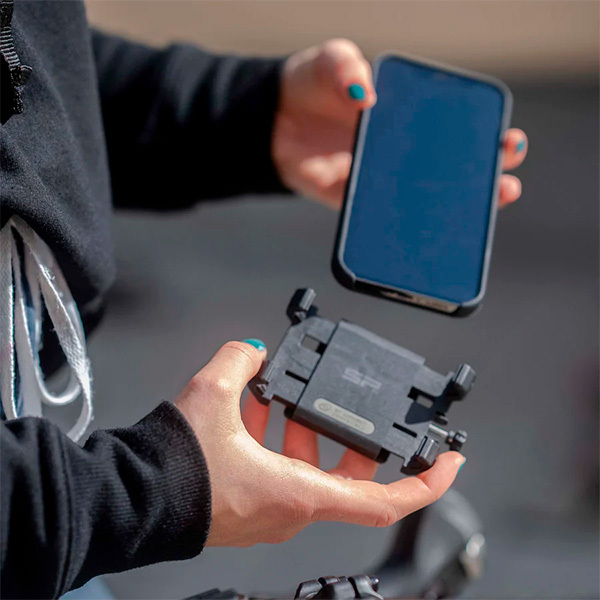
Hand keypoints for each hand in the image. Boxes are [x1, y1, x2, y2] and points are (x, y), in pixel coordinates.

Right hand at [175, 340, 464, 546]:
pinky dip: (274, 441)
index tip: (447, 462)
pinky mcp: (248, 506)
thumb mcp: (213, 394)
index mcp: (299, 493)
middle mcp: (290, 509)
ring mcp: (269, 511)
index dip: (426, 483)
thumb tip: (249, 350)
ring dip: (300, 432)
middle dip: (346, 437)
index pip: (385, 502)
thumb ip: (238, 360)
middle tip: (346, 408)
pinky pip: (277, 472)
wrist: (133, 500)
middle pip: (344, 477)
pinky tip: (253, 410)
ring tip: (281, 396)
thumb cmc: (177, 469)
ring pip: (305, 469)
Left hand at [273, 38, 527, 208]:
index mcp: (406, 117)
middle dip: (483, 177)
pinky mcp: (350, 200)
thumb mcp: (330, 62)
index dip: (484, 135)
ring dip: (450, 207)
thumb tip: (365, 96)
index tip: (506, 140)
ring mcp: (378, 179)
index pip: (455, 127)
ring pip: (421, 198)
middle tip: (505, 182)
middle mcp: (399, 152)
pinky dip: (397, 223)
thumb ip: (346, 68)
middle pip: (450, 168)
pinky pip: (376, 216)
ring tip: (478, 211)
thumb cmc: (310, 84)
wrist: (270, 119)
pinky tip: (415, 226)